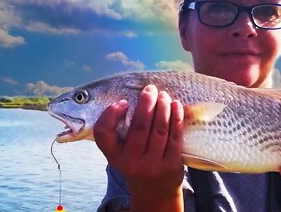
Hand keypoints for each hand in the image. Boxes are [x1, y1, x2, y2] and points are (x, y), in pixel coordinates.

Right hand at [94, 85, 184, 210]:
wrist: (154, 190)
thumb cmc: (136, 161)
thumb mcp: (121, 152)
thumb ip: (120, 131)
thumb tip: (134, 96)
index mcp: (114, 156)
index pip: (104, 134)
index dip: (111, 114)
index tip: (123, 102)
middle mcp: (131, 162)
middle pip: (139, 126)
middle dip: (146, 102)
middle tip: (150, 89)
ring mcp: (152, 164)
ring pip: (159, 129)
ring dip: (163, 107)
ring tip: (163, 95)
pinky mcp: (171, 164)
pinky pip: (175, 136)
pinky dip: (176, 117)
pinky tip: (175, 105)